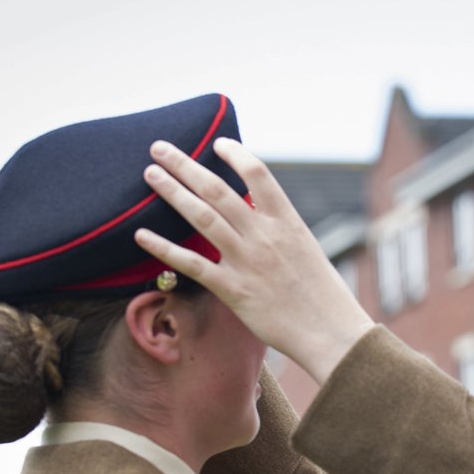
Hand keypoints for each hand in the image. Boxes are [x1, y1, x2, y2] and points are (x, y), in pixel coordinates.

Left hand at [134, 138, 373, 383]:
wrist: (331, 331)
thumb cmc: (323, 294)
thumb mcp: (305, 249)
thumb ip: (278, 229)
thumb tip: (254, 213)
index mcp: (287, 221)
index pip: (257, 173)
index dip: (234, 154)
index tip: (216, 142)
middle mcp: (264, 235)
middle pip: (217, 189)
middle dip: (185, 165)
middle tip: (159, 149)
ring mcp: (247, 261)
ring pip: (202, 217)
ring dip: (172, 192)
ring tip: (150, 174)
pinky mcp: (234, 290)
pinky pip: (192, 264)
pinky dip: (164, 248)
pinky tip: (141, 235)